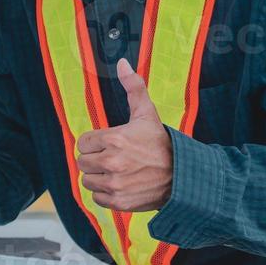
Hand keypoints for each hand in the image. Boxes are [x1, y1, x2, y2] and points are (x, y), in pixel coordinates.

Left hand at [74, 58, 173, 211]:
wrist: (182, 174)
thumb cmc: (161, 143)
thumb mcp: (147, 113)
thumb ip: (133, 87)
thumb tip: (122, 63)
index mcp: (114, 139)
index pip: (83, 143)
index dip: (94, 143)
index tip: (109, 144)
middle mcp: (112, 162)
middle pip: (82, 162)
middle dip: (94, 159)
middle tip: (112, 158)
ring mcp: (115, 184)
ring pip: (87, 181)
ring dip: (98, 177)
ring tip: (116, 171)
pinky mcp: (119, 201)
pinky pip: (97, 198)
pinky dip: (105, 194)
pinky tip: (120, 185)